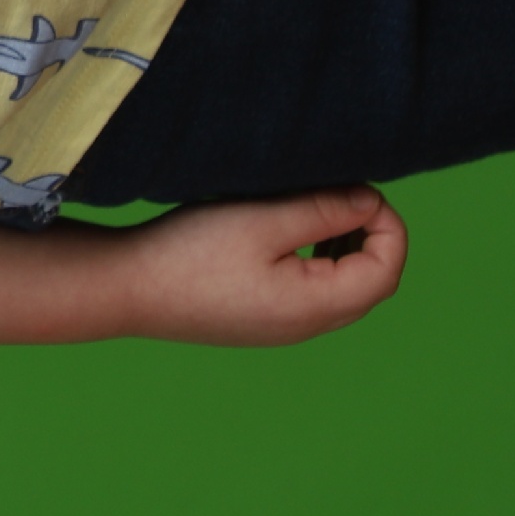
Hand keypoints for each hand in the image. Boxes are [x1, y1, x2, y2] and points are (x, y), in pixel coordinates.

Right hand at [118, 186, 409, 345]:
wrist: (127, 289)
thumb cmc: (191, 252)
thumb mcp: (264, 220)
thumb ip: (325, 210)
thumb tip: (371, 201)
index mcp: (316, 305)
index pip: (386, 268)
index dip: (387, 223)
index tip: (357, 188)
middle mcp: (308, 326)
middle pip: (372, 283)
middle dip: (371, 235)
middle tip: (342, 194)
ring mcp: (284, 328)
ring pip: (345, 289)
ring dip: (346, 247)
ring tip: (318, 209)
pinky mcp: (262, 321)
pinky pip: (314, 293)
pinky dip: (320, 260)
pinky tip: (288, 233)